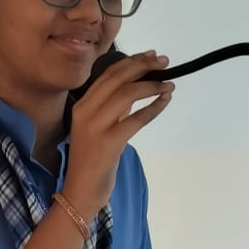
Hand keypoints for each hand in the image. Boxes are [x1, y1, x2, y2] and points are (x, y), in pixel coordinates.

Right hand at [65, 50, 174, 215]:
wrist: (80, 191)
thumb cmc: (91, 161)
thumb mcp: (98, 128)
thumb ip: (113, 108)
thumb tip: (136, 87)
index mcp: (82, 105)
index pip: (109, 74)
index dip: (133, 61)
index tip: (151, 56)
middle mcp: (86, 111)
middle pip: (118, 78)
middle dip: (144, 66)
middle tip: (164, 62)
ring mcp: (96, 126)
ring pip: (127, 94)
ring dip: (152, 85)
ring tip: (169, 84)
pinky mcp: (109, 142)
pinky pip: (136, 118)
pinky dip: (154, 107)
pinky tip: (165, 101)